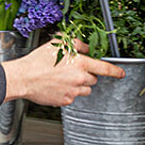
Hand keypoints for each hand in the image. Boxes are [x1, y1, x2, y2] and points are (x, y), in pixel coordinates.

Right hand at [2, 39, 124, 106]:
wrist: (24, 77)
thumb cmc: (38, 60)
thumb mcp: (59, 44)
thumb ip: (77, 44)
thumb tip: (86, 47)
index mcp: (81, 64)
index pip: (105, 68)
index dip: (115, 71)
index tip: (121, 73)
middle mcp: (80, 79)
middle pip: (93, 79)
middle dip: (87, 75)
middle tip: (72, 70)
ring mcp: (73, 92)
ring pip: (85, 90)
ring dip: (79, 85)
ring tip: (63, 79)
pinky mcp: (65, 101)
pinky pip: (72, 97)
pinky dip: (68, 92)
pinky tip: (57, 86)